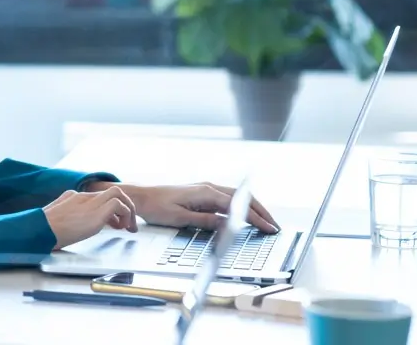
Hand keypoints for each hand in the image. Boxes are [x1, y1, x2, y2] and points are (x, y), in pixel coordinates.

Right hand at [42, 186, 136, 249]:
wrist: (40, 230)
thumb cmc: (43, 230)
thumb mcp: (53, 219)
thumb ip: (63, 215)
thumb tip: (68, 223)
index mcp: (72, 197)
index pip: (99, 197)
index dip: (111, 211)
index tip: (115, 224)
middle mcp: (83, 196)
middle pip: (112, 192)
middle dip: (125, 206)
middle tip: (128, 224)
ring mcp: (90, 202)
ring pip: (119, 194)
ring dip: (128, 210)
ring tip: (129, 226)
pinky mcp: (96, 212)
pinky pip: (118, 205)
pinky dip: (125, 215)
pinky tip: (122, 228)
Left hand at [121, 182, 278, 232]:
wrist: (141, 197)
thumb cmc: (157, 207)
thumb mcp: (180, 218)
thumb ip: (205, 221)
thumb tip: (227, 225)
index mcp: (205, 192)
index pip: (237, 206)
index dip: (255, 218)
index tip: (268, 227)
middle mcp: (208, 187)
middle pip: (242, 198)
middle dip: (261, 212)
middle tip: (274, 226)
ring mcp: (206, 189)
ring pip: (237, 198)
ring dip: (253, 209)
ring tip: (266, 222)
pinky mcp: (203, 194)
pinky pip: (228, 199)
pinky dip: (241, 207)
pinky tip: (246, 216)